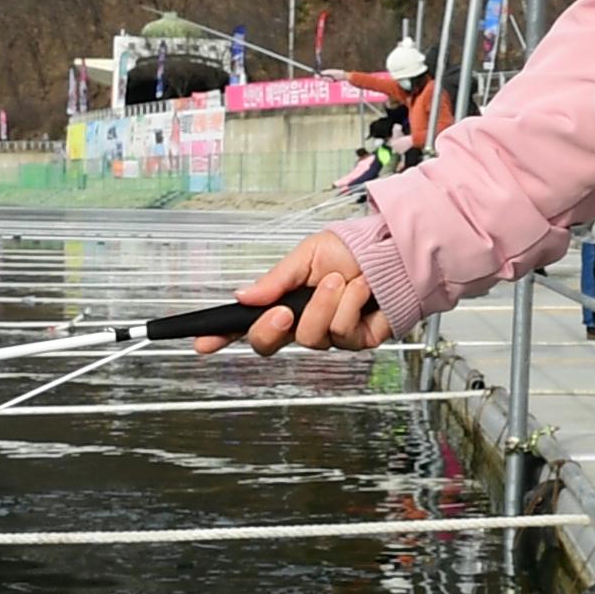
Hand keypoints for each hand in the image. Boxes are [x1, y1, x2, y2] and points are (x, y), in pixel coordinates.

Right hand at [198, 229, 387, 355]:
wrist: (392, 251)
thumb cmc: (352, 250)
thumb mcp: (307, 254)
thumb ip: (276, 279)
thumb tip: (242, 295)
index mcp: (285, 302)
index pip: (247, 324)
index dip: (223, 335)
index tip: (202, 342)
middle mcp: (303, 322)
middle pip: (268, 343)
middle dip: (271, 327)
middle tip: (283, 310)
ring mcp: (329, 336)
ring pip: (310, 337)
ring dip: (324, 303)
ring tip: (339, 280)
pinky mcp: (356, 341)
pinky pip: (341, 332)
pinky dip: (349, 304)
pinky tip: (362, 290)